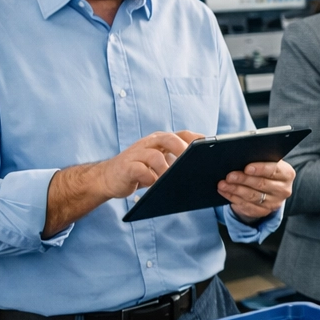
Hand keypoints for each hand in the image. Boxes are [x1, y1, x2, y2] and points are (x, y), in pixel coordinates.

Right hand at [45, 130, 201, 237]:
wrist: (109, 178)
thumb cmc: (141, 172)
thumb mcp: (161, 165)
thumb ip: (177, 163)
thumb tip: (205, 171)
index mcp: (161, 141)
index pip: (182, 135)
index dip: (197, 140)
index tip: (211, 149)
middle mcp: (150, 144)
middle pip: (170, 139)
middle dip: (183, 148)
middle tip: (194, 161)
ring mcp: (137, 154)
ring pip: (155, 155)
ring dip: (167, 167)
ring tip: (176, 178)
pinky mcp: (126, 167)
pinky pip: (139, 170)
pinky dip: (149, 178)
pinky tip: (156, 185)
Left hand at [220, 159, 294, 220]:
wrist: (269, 188)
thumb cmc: (265, 170)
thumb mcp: (267, 162)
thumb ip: (260, 159)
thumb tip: (241, 156)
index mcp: (287, 174)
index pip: (274, 171)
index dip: (260, 169)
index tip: (246, 168)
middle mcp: (283, 190)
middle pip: (262, 184)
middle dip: (243, 180)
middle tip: (229, 176)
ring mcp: (274, 203)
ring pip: (252, 196)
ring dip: (235, 190)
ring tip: (223, 184)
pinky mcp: (264, 211)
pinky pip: (247, 206)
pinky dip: (233, 198)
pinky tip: (224, 192)